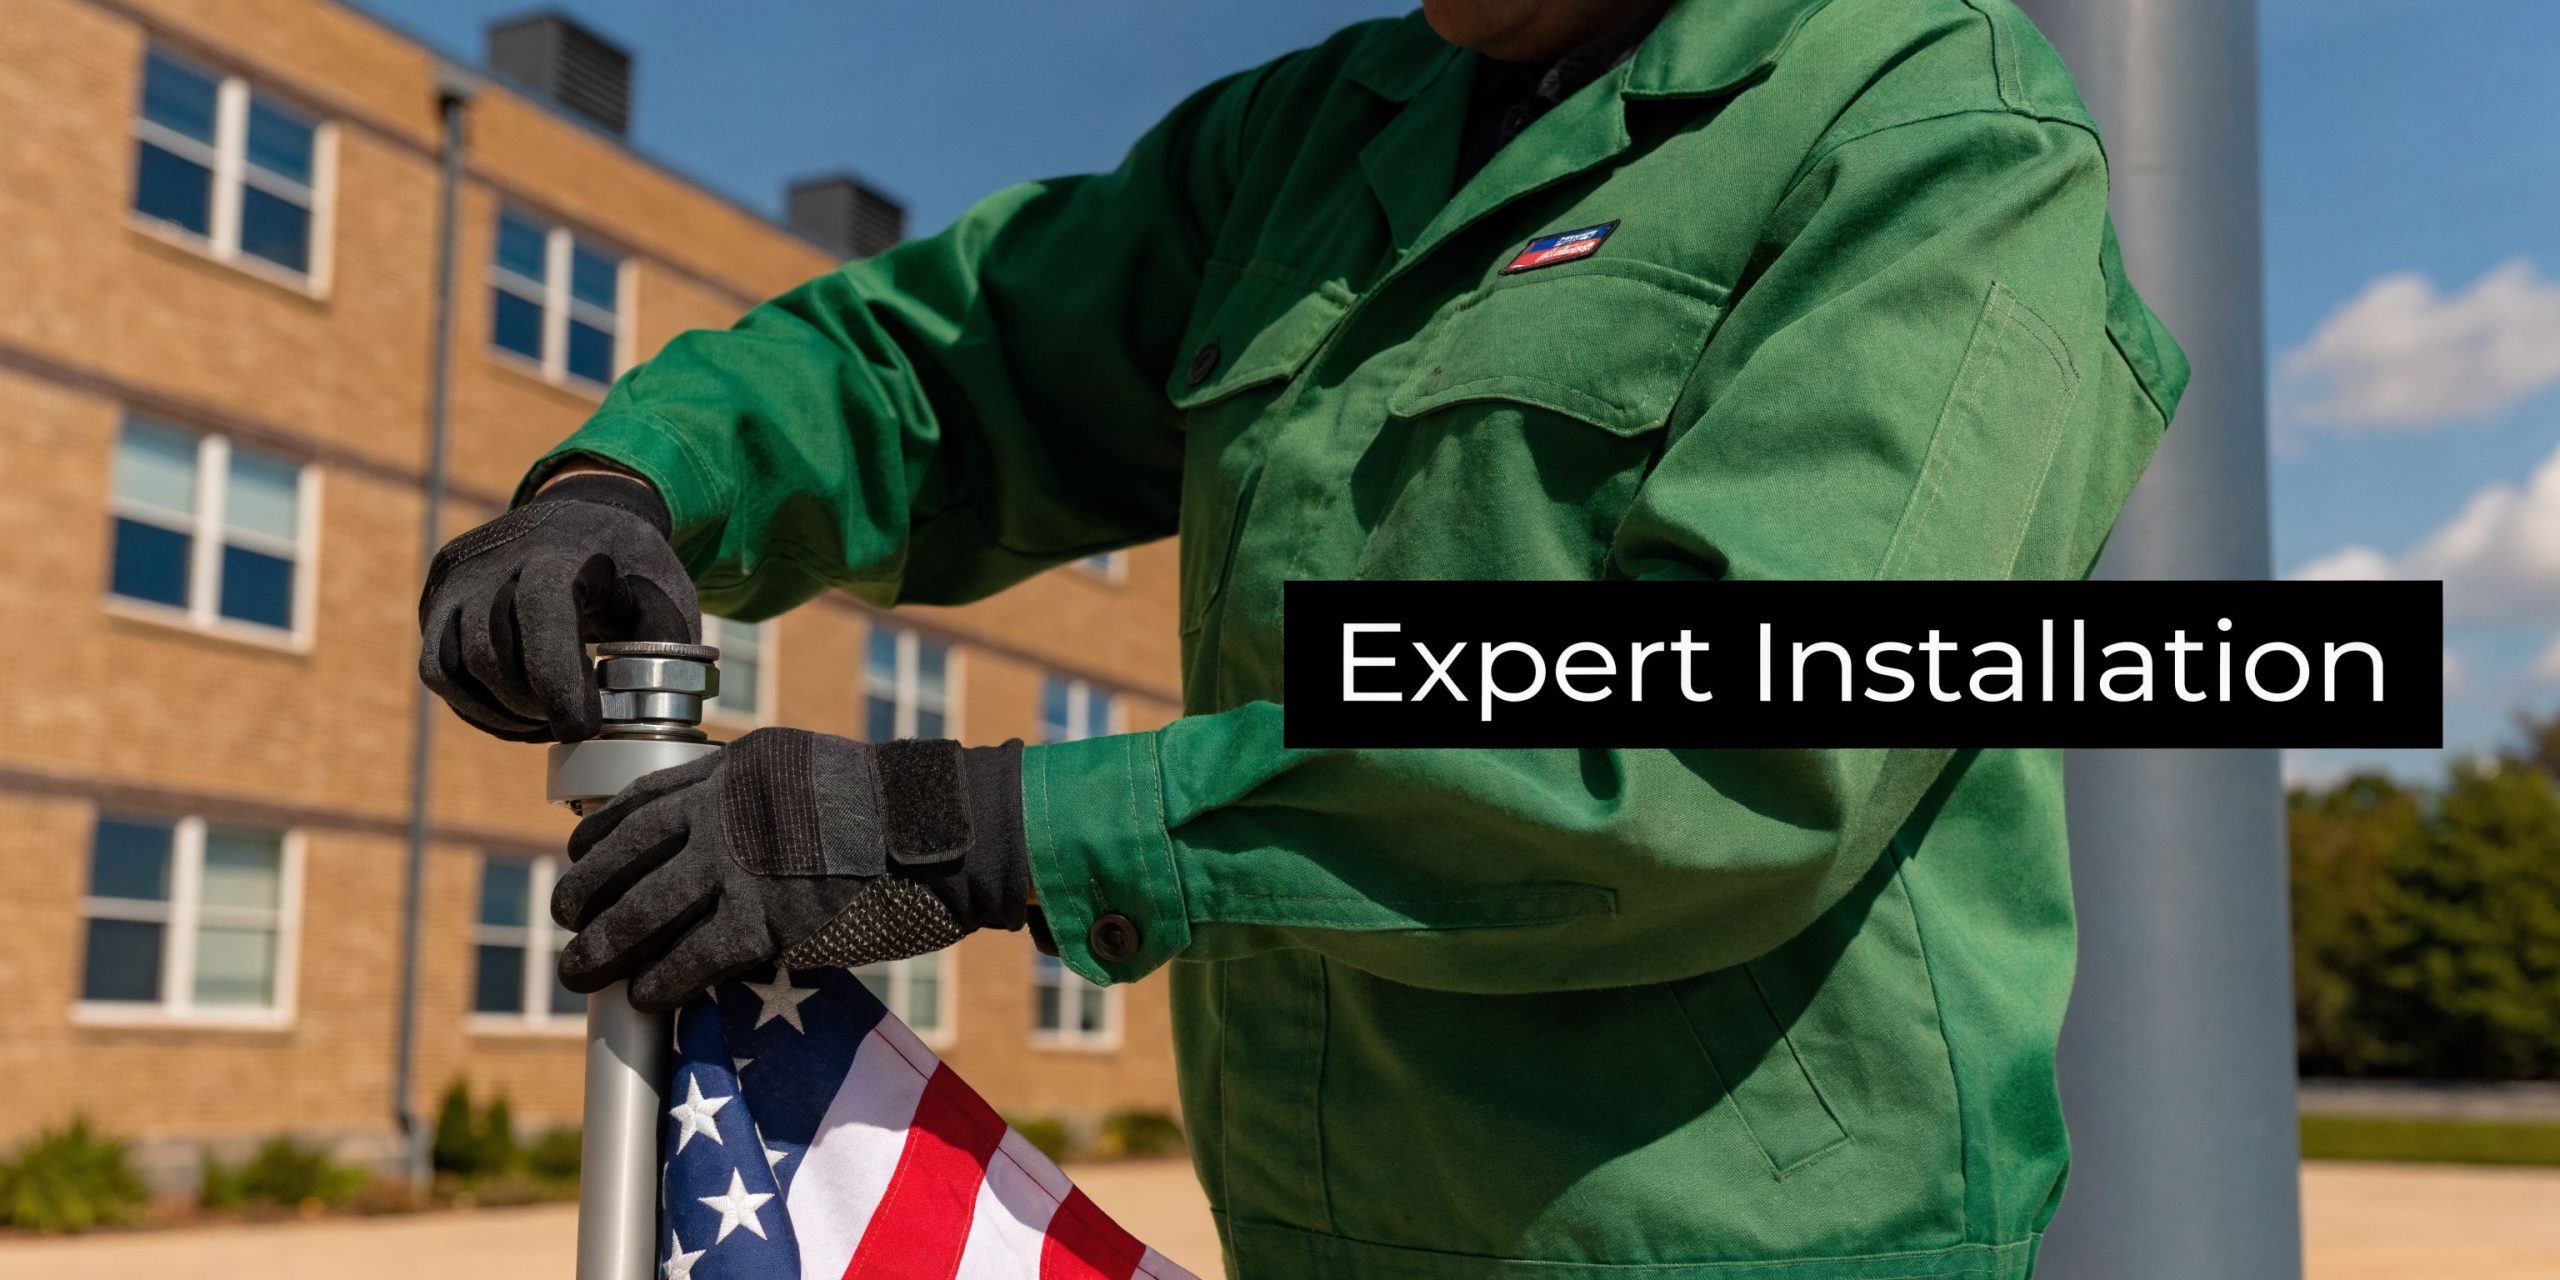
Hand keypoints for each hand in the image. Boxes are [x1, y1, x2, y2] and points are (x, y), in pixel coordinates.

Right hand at [417, 472, 697, 741]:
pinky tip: (516, 714)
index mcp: (559, 550)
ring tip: (547, 718)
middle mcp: (494, 558)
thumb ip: (663, 642)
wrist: (581, 516)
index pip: (540, 611)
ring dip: (502, 711)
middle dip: (533, 704)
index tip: (583, 727)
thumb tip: (643, 705)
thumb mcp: (665, 590)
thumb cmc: (628, 566)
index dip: (557, 680)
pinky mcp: (436, 600)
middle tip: (573, 723)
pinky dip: (474, 705)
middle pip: (493, 652)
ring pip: (456, 667)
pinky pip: (438, 668)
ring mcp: (456, 578)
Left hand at [550, 729, 1029, 1011]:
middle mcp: (723, 811)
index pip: (640, 799)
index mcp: (733, 769)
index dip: (599, 834)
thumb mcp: (808, 769)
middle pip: (624, 856)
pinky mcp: (766, 922)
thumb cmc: (897, 808)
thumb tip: (721, 828)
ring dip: (601, 946)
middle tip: (564, 918)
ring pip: (642, 912)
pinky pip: (692, 959)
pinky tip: (645, 996)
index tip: (579, 855)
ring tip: (579, 969)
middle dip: (583, 893)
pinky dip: (661, 981)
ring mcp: (740, 867)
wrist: (947, 833)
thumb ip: (756, 794)